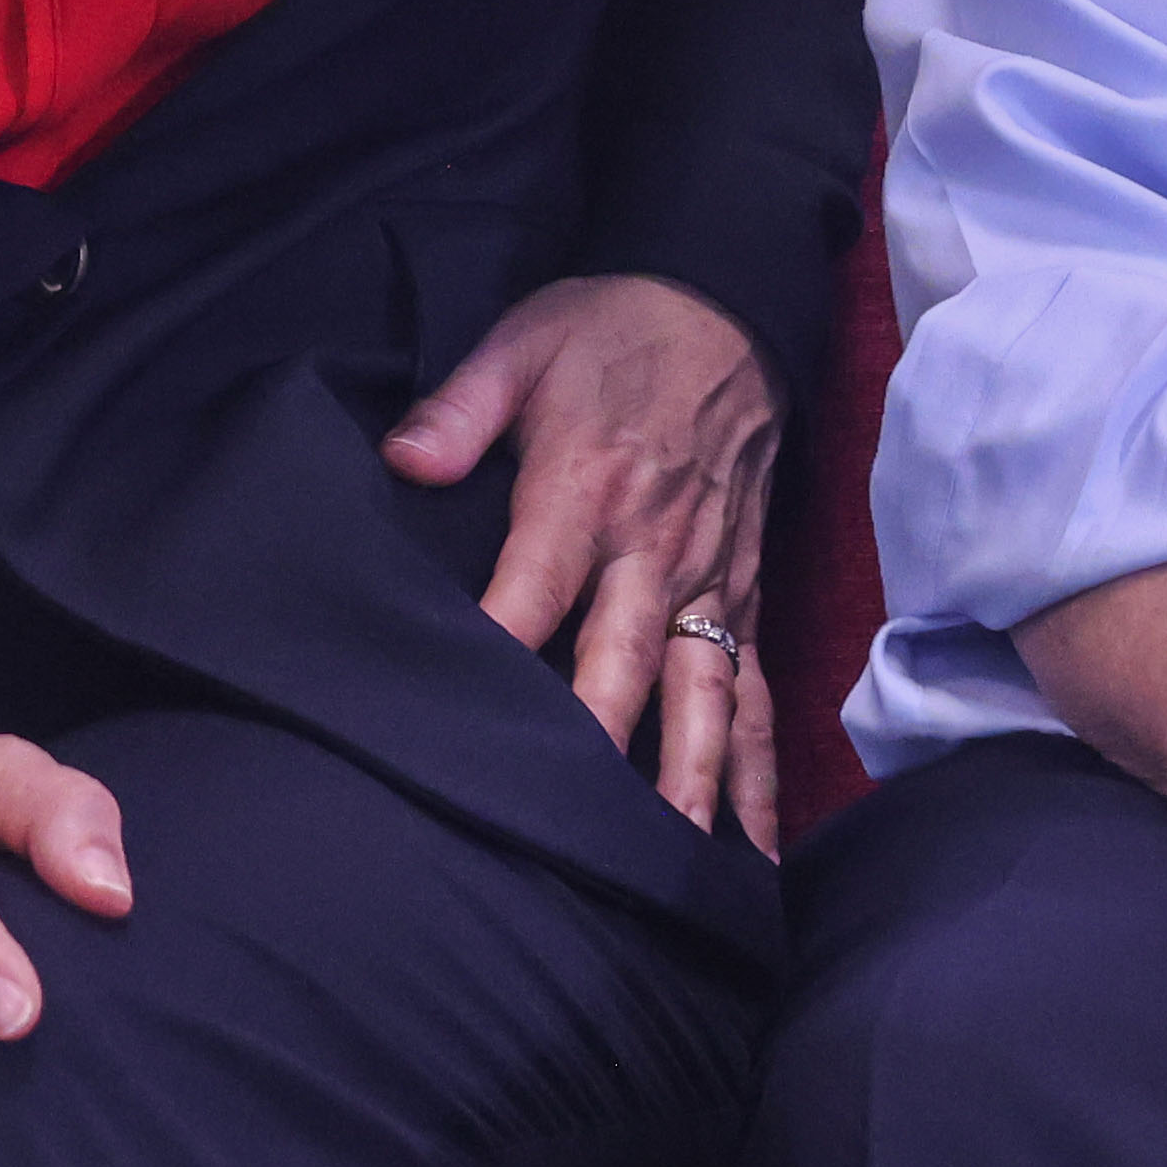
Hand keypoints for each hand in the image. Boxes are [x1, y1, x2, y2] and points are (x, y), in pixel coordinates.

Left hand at [382, 271, 785, 846]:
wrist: (724, 311)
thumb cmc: (609, 333)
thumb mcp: (522, 343)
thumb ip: (460, 407)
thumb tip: (404, 460)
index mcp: (584, 491)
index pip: (534, 588)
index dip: (502, 649)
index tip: (468, 720)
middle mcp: (652, 549)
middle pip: (624, 660)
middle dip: (604, 744)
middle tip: (580, 828)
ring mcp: (707, 580)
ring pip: (705, 692)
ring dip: (696, 776)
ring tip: (682, 855)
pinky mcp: (745, 596)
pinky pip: (759, 693)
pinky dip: (762, 770)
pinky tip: (758, 846)